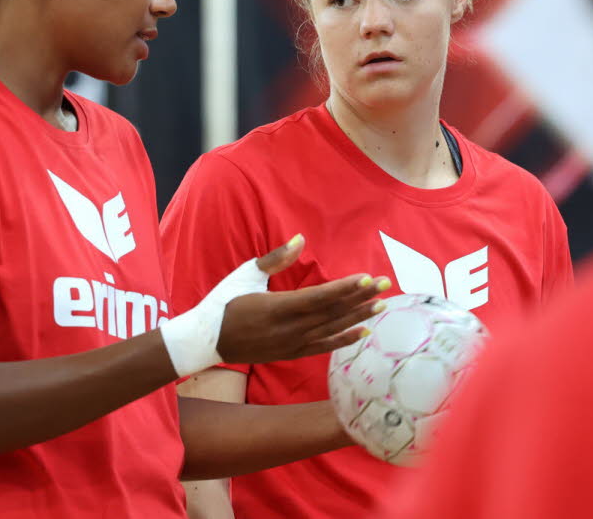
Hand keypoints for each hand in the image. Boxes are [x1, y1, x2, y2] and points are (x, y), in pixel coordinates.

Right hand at [217, 235, 388, 363]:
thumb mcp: (246, 275)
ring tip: (381, 305)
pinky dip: (345, 339)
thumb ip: (275, 259)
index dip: (346, 289)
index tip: (367, 279)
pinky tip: (364, 332)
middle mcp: (290, 329)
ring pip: (332, 329)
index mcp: (278, 307)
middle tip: (386, 285)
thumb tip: (299, 238)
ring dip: (359, 316)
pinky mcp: (291, 353)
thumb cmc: (224, 302)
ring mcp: (292, 344)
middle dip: (361, 298)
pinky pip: (324, 346)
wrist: (206, 341)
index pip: (320, 297)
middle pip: (333, 312)